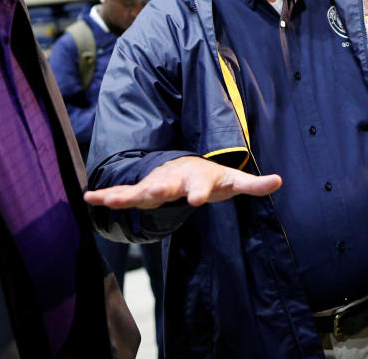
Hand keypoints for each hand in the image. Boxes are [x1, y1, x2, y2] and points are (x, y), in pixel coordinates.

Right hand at [84, 156, 281, 209]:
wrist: (187, 166)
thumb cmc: (211, 177)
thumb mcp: (233, 180)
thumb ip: (254, 184)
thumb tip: (279, 181)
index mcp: (199, 179)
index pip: (202, 186)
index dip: (201, 191)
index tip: (198, 199)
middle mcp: (174, 180)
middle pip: (167, 187)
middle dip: (159, 191)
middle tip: (151, 195)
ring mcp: (156, 185)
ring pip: (139, 192)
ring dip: (124, 195)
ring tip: (106, 199)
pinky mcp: (142, 192)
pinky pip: (123, 195)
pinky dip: (107, 196)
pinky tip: (88, 197)